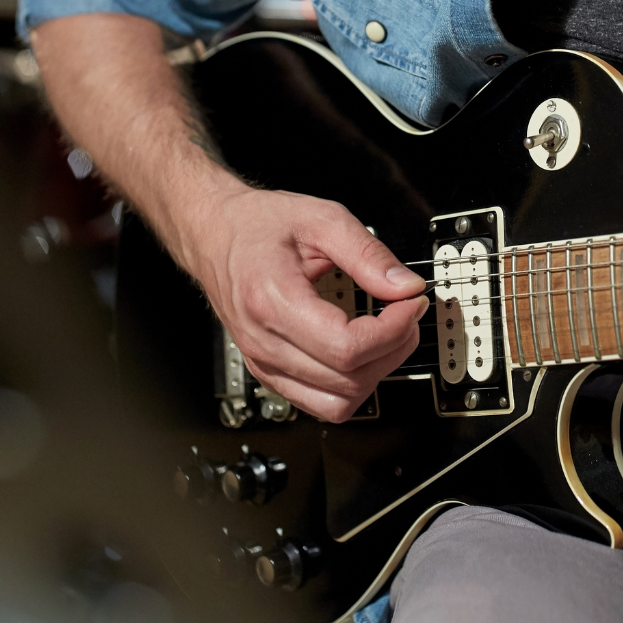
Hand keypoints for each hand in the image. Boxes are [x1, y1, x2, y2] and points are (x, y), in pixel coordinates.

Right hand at [175, 183, 427, 422]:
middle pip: (347, 380)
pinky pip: (319, 403)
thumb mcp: (320, 219)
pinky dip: (351, 386)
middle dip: (393, 349)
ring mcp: (263, 363)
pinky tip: (362, 352)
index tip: (409, 304)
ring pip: (336, 403)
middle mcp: (264, 342)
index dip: (392, 332)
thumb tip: (405, 287)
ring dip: (375, 374)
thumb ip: (367, 253)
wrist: (214, 234)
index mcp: (272, 301)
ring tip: (388, 336)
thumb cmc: (257, 226)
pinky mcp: (268, 372)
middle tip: (406, 314)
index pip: (346, 347)